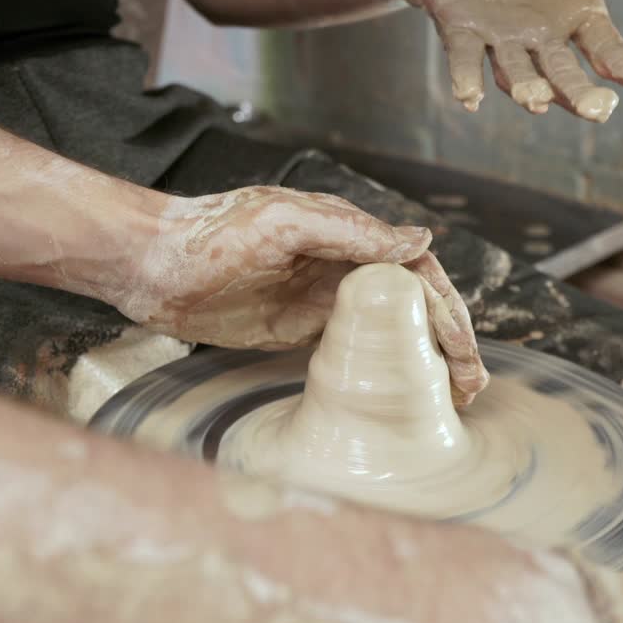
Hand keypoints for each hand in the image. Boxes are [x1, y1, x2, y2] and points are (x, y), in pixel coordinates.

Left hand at [120, 186, 488, 403]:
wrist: (149, 265)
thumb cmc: (209, 234)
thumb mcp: (282, 225)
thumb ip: (350, 232)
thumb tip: (420, 240)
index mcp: (345, 235)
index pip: (414, 270)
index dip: (445, 308)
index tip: (464, 347)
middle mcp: (340, 266)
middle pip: (411, 304)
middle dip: (448, 342)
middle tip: (473, 386)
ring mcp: (320, 300)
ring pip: (389, 330)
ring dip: (423, 360)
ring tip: (454, 398)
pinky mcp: (296, 329)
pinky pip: (352, 349)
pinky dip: (383, 371)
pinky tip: (402, 394)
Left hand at [402, 0, 622, 121]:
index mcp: (578, 20)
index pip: (608, 51)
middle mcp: (541, 41)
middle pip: (563, 75)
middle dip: (579, 94)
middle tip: (600, 110)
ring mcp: (502, 40)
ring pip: (515, 73)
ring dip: (525, 89)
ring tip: (535, 100)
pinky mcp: (463, 31)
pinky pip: (464, 57)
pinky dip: (466, 77)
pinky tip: (469, 98)